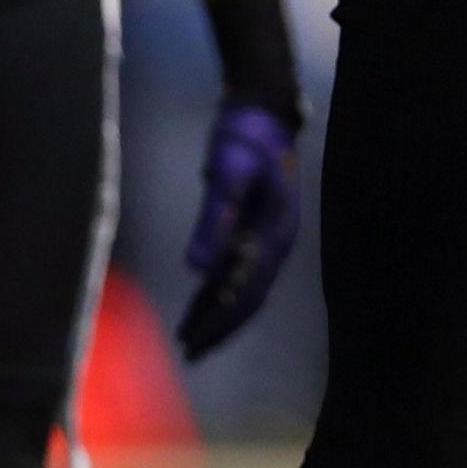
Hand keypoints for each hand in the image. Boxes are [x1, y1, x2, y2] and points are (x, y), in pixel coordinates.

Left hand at [177, 98, 302, 358]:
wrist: (264, 113)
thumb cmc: (246, 138)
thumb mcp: (227, 173)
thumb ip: (214, 218)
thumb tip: (197, 268)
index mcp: (275, 233)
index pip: (246, 288)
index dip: (220, 318)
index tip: (195, 343)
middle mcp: (276, 242)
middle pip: (249, 297)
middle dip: (220, 327)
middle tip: (190, 354)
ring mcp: (269, 238)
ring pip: (244, 287)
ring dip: (218, 314)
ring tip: (190, 340)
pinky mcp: (256, 230)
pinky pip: (238, 270)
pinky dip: (218, 291)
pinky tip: (199, 303)